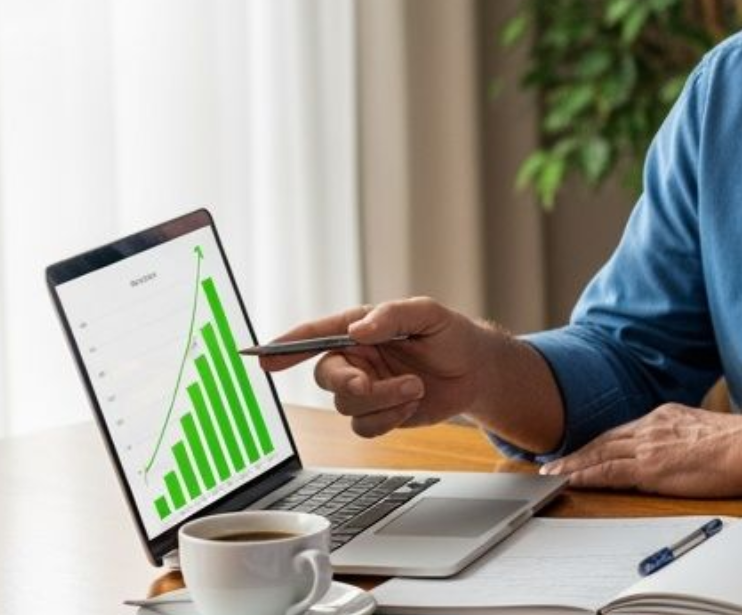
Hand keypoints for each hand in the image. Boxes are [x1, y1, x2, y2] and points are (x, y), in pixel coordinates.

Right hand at [258, 298, 500, 437]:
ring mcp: (365, 387)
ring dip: (383, 400)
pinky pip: (364, 427)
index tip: (265, 357)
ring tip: (416, 386)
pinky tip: (411, 405)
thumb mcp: (429, 314)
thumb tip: (359, 329)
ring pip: (347, 405)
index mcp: (360, 328)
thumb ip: (393, 316)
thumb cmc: (452, 335)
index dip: (287, 345)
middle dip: (346, 383)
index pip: (316, 335)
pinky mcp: (378, 413)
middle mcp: (356, 358)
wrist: (476, 372)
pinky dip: (388, 419)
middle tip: (368, 384)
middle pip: (326, 376)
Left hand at [538, 403, 741, 496]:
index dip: (601, 441)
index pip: (624, 430)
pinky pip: (606, 471)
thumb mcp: (707, 434)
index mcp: (666, 416)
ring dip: (573, 464)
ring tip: (552, 473)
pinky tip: (569, 480)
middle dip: (578, 450)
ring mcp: (648, 446)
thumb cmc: (741, 445)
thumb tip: (687, 452)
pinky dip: (584, 475)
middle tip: (555, 461)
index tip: (585, 448)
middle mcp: (652, 426)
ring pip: (599, 453)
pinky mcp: (649, 467)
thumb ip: (688, 440)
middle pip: (605, 439)